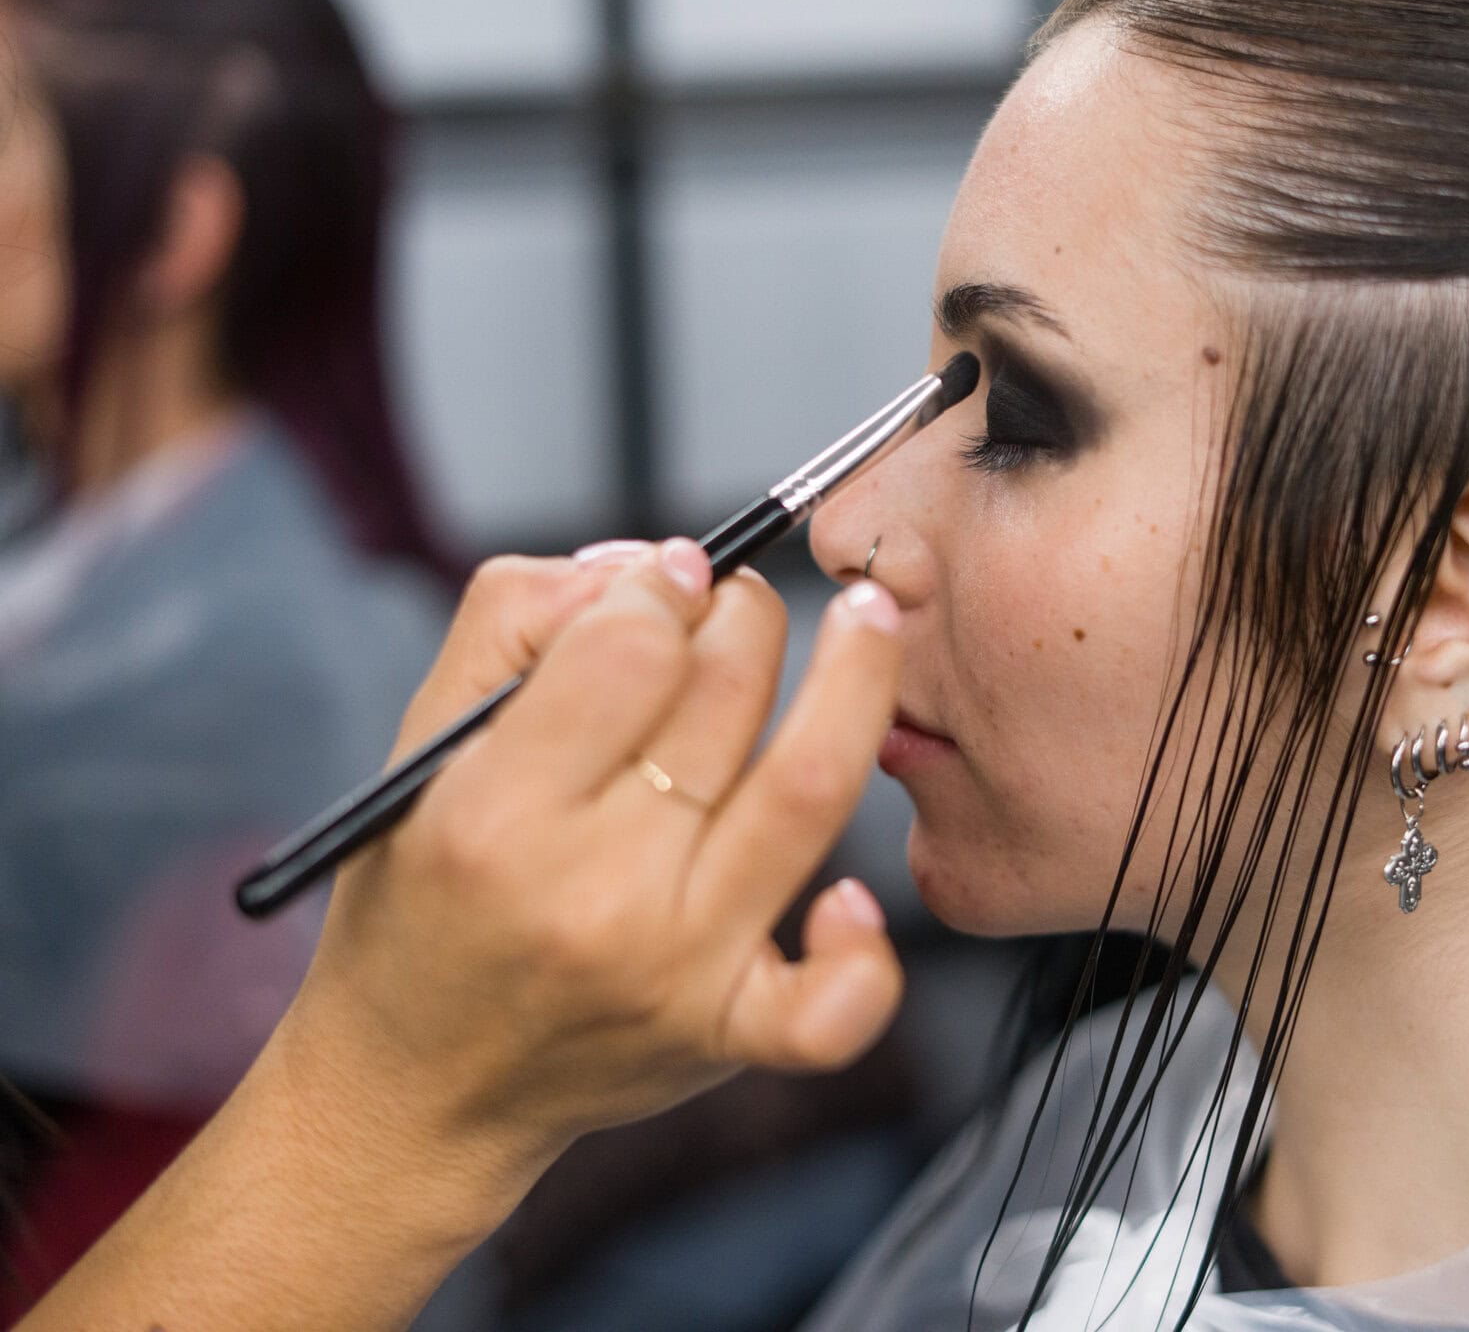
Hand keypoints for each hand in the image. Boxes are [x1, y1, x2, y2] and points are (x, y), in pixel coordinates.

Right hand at [267, 541, 906, 1205]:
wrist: (416, 1089)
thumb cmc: (426, 897)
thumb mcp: (423, 742)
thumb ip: (521, 617)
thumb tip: (652, 567)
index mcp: (497, 812)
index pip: (632, 647)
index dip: (665, 584)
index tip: (670, 579)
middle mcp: (593, 893)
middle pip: (725, 695)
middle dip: (748, 613)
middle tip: (740, 606)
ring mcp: (675, 969)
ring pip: (808, 792)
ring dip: (857, 682)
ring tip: (866, 621)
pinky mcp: (728, 1035)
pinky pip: (834, 1005)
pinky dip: (862, 950)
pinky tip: (850, 896)